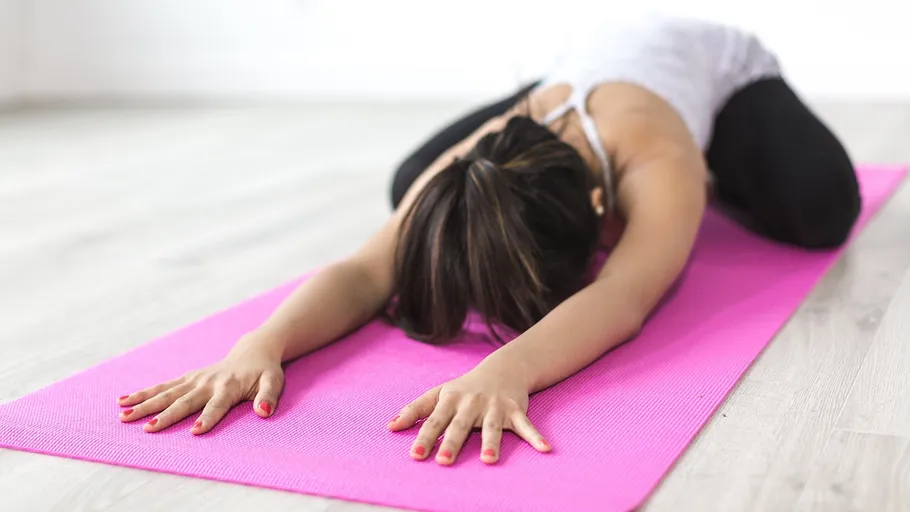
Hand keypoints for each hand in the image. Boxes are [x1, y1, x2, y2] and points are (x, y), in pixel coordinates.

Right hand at [116, 335, 284, 433]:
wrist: (253, 351)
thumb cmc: (265, 372)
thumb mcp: (274, 382)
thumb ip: (269, 397)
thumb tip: (264, 412)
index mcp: (229, 387)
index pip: (217, 406)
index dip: (207, 418)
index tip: (194, 432)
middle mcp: (208, 383)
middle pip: (184, 401)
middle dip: (166, 415)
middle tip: (147, 428)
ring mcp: (195, 379)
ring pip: (166, 393)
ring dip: (145, 404)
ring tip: (123, 415)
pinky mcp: (187, 378)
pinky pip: (162, 386)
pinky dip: (143, 393)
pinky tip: (123, 401)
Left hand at [387, 362, 550, 464]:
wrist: (502, 368)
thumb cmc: (465, 387)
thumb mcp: (438, 394)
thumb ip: (415, 410)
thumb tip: (390, 426)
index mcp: (451, 400)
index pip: (434, 421)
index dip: (424, 437)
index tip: (415, 455)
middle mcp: (471, 403)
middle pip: (460, 425)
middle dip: (452, 443)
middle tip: (443, 461)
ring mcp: (495, 407)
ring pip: (492, 427)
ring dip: (492, 444)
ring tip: (489, 461)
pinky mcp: (515, 410)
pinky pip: (526, 425)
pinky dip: (536, 437)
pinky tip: (545, 449)